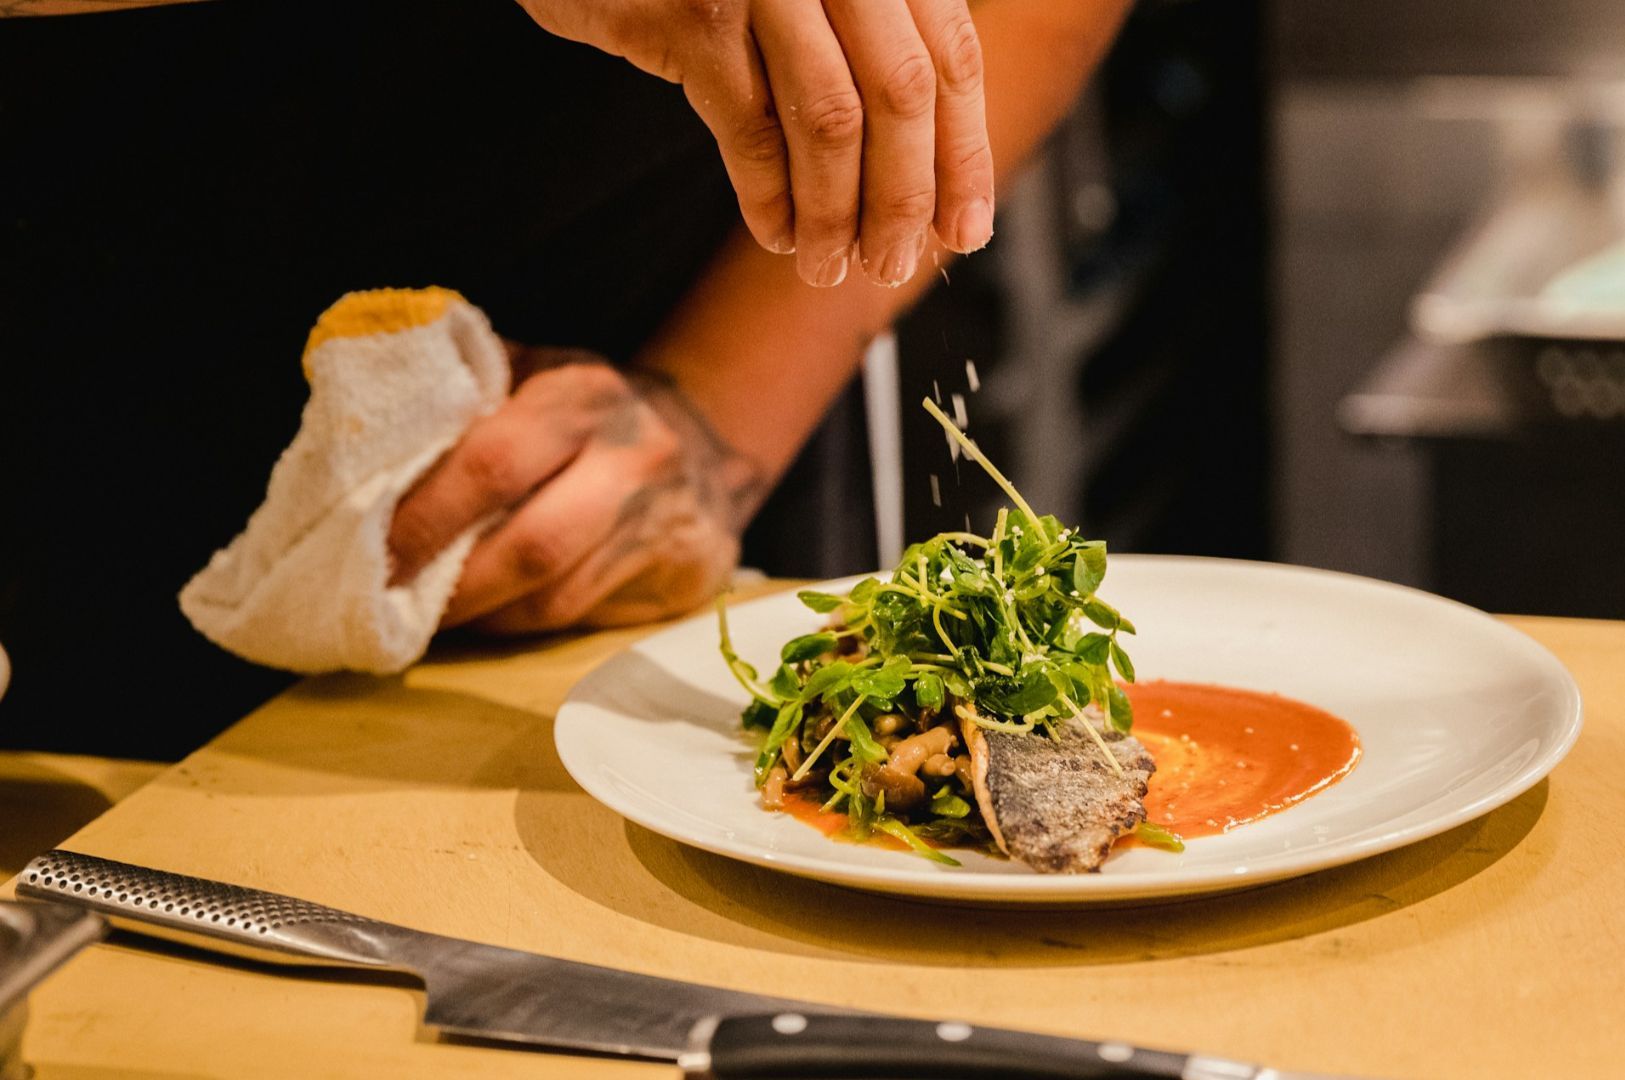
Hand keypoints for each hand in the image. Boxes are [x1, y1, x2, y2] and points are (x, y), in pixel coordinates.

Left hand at [387, 349, 763, 632]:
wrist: (709, 445)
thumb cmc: (589, 413)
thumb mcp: (535, 373)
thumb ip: (464, 395)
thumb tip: (361, 438)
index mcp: (584, 396)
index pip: (495, 463)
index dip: (425, 516)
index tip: (370, 550)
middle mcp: (634, 459)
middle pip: (531, 545)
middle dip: (449, 586)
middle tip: (384, 605)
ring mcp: (664, 524)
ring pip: (554, 599)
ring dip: (479, 617)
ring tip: (423, 618)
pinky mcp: (683, 579)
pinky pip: (581, 619)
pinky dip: (518, 626)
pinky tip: (485, 616)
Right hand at [514, 0, 993, 286]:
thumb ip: (869, 43)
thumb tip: (930, 174)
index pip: (950, 55)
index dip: (962, 153)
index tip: (964, 229)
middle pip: (900, 93)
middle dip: (903, 197)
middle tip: (893, 264)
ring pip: (829, 119)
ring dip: (836, 212)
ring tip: (828, 266)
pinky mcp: (692, 15)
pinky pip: (749, 128)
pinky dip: (769, 196)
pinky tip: (776, 233)